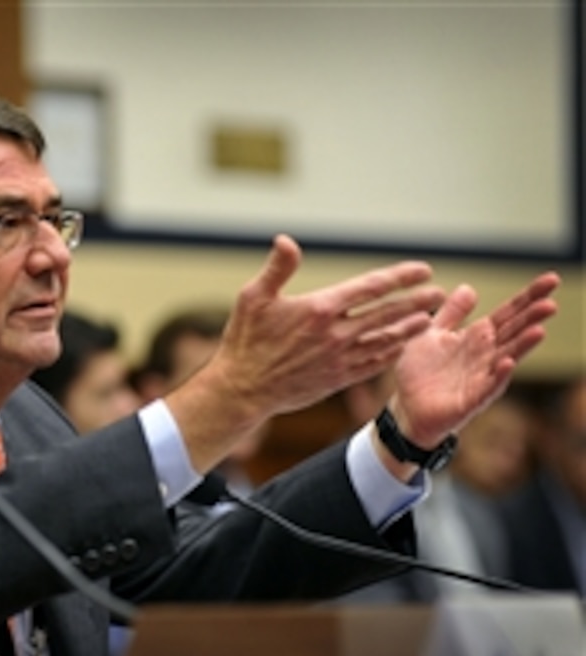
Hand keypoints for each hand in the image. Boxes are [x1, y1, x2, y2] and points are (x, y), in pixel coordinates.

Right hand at [215, 235, 444, 416]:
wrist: (242, 389)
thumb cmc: (245, 341)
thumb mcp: (253, 297)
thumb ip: (277, 268)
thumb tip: (286, 240)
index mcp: (319, 309)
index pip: (369, 288)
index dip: (399, 277)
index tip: (422, 270)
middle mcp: (335, 334)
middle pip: (385, 313)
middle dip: (415, 301)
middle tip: (438, 293)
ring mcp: (339, 358)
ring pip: (384, 340)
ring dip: (409, 328)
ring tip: (429, 319)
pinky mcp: (337, 379)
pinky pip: (373, 364)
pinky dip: (391, 354)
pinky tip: (402, 348)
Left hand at [389, 272, 559, 448]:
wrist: (405, 406)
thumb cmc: (421, 370)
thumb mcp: (431, 334)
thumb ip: (451, 313)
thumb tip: (469, 288)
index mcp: (476, 337)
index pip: (507, 313)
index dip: (528, 297)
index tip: (551, 279)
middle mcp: (484, 355)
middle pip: (513, 332)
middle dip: (532, 318)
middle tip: (551, 302)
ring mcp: (481, 377)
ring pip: (506, 358)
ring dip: (522, 346)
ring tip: (539, 330)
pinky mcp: (470, 399)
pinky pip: (486, 387)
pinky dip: (498, 376)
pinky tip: (508, 363)